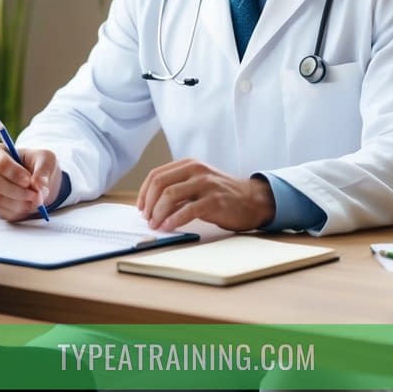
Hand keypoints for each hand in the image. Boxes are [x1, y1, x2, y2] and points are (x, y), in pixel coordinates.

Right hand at [0, 142, 61, 220]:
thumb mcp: (46, 160)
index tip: (29, 181)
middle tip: (35, 195)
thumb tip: (39, 185)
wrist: (36, 183)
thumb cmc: (38, 165)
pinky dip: (15, 212)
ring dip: (18, 203)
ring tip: (34, 201)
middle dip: (17, 191)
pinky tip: (26, 206)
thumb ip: (43, 170)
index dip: (15, 173)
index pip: (0, 163)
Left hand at [137, 158, 274, 231]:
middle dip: (148, 203)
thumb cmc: (221, 194)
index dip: (143, 192)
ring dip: (157, 213)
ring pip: (170, 195)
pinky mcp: (214, 201)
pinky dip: (174, 220)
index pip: (156, 175)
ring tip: (155, 225)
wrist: (252, 200)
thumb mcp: (198, 183)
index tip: (140, 207)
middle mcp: (196, 170)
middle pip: (160, 183)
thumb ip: (178, 188)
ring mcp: (206, 184)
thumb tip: (151, 205)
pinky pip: (187, 210)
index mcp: (189, 164)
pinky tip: (168, 227)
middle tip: (147, 218)